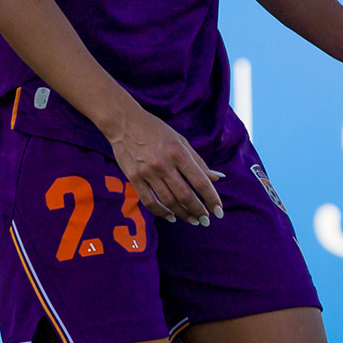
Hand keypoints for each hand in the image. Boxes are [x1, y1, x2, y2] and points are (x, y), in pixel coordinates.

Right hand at [105, 107, 223, 223]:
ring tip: (192, 220)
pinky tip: (171, 217)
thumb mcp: (181, 141)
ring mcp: (147, 172)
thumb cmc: (156, 130)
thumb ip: (198, 161)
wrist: (124, 123)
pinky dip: (161, 212)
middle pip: (185, 195)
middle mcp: (164, 164)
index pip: (200, 181)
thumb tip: (217, 178)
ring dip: (183, 214)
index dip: (211, 198)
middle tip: (206, 220)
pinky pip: (149, 201)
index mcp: (179, 153)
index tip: (219, 211)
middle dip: (199, 211)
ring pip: (168, 201)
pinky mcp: (133, 178)